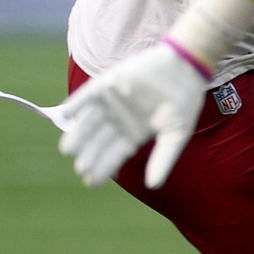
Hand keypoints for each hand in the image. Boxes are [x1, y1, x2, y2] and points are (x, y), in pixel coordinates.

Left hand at [59, 39, 209, 188]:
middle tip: (81, 167)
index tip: (91, 182)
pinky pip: (87, 95)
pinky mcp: (107, 83)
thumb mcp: (176, 134)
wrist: (186, 67)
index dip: (103, 168)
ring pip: (89, 121)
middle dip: (90, 154)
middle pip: (99, 141)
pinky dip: (77, 103)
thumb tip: (153, 186)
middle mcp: (118, 120)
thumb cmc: (184, 101)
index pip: (114, 155)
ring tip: (68, 148)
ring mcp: (111, 102)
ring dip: (78, 134)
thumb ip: (164, 158)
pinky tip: (67, 113)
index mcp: (133, 134)